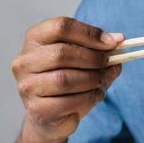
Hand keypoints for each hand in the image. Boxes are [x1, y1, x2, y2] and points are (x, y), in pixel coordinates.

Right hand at [12, 17, 123, 142]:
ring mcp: (27, 86)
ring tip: (102, 81)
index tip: (112, 43)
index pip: (60, 26)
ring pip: (64, 79)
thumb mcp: (86, 60)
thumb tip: (118, 40)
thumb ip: (101, 50)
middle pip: (62, 53)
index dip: (89, 33)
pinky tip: (95, 95)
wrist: (52, 116)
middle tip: (108, 63)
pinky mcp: (36, 109)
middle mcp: (25, 60)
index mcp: (36, 39)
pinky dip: (89, 97)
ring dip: (92, 80)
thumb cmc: (70, 81)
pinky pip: (68, 101)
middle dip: (93, 59)